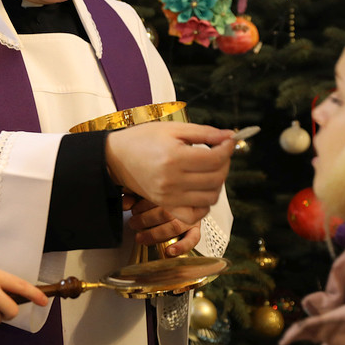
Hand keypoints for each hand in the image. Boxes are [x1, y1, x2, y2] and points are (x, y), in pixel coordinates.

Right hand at [106, 122, 233, 222]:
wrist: (115, 157)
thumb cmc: (141, 139)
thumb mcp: (172, 129)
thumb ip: (203, 132)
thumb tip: (230, 136)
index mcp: (174, 157)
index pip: (215, 159)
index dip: (227, 149)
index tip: (228, 142)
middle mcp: (172, 180)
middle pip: (216, 178)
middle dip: (224, 164)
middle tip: (219, 154)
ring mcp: (168, 196)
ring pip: (210, 197)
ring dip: (217, 184)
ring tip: (209, 170)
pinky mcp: (165, 205)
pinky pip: (194, 215)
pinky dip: (203, 205)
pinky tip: (200, 190)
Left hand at [123, 194, 200, 256]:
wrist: (182, 194)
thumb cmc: (158, 194)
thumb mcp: (143, 190)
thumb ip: (132, 194)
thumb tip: (124, 203)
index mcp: (171, 189)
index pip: (156, 197)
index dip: (141, 205)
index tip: (132, 209)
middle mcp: (183, 203)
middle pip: (164, 212)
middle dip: (145, 220)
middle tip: (133, 223)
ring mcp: (190, 216)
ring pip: (174, 227)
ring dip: (155, 234)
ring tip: (141, 238)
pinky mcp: (195, 229)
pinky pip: (193, 239)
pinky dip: (181, 246)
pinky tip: (170, 251)